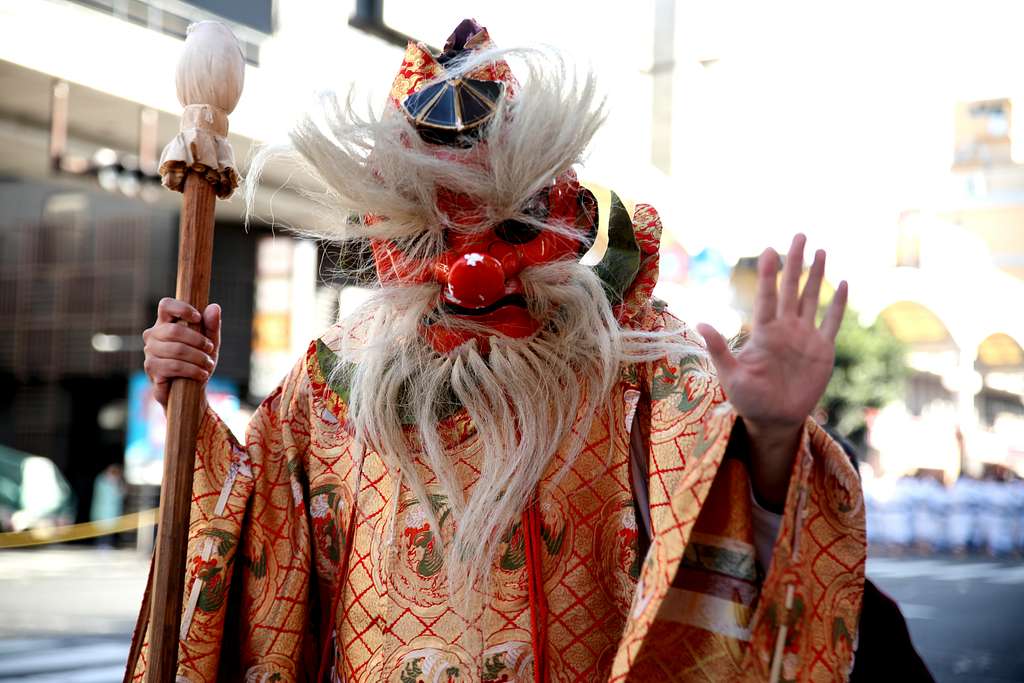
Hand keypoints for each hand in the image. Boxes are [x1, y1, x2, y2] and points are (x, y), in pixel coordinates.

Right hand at [142, 298, 221, 408]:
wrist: (191, 391)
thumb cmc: (198, 362)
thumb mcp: (210, 344)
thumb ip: (212, 326)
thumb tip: (214, 306)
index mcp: (165, 323)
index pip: (166, 305)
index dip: (181, 308)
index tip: (198, 317)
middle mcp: (153, 335)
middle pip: (174, 330)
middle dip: (198, 341)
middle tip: (211, 350)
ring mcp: (150, 352)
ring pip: (177, 350)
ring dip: (198, 358)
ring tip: (208, 365)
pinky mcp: (152, 369)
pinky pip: (174, 366)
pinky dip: (193, 370)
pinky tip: (202, 374)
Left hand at [697, 234, 846, 506]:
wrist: (774, 418)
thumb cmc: (748, 399)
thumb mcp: (730, 375)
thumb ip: (718, 350)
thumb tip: (701, 323)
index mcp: (763, 332)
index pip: (767, 297)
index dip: (769, 274)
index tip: (768, 250)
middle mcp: (785, 328)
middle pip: (790, 289)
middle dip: (795, 262)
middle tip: (799, 235)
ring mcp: (805, 337)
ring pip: (811, 299)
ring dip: (817, 275)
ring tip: (820, 250)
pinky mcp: (822, 350)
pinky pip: (832, 322)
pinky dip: (838, 304)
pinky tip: (843, 283)